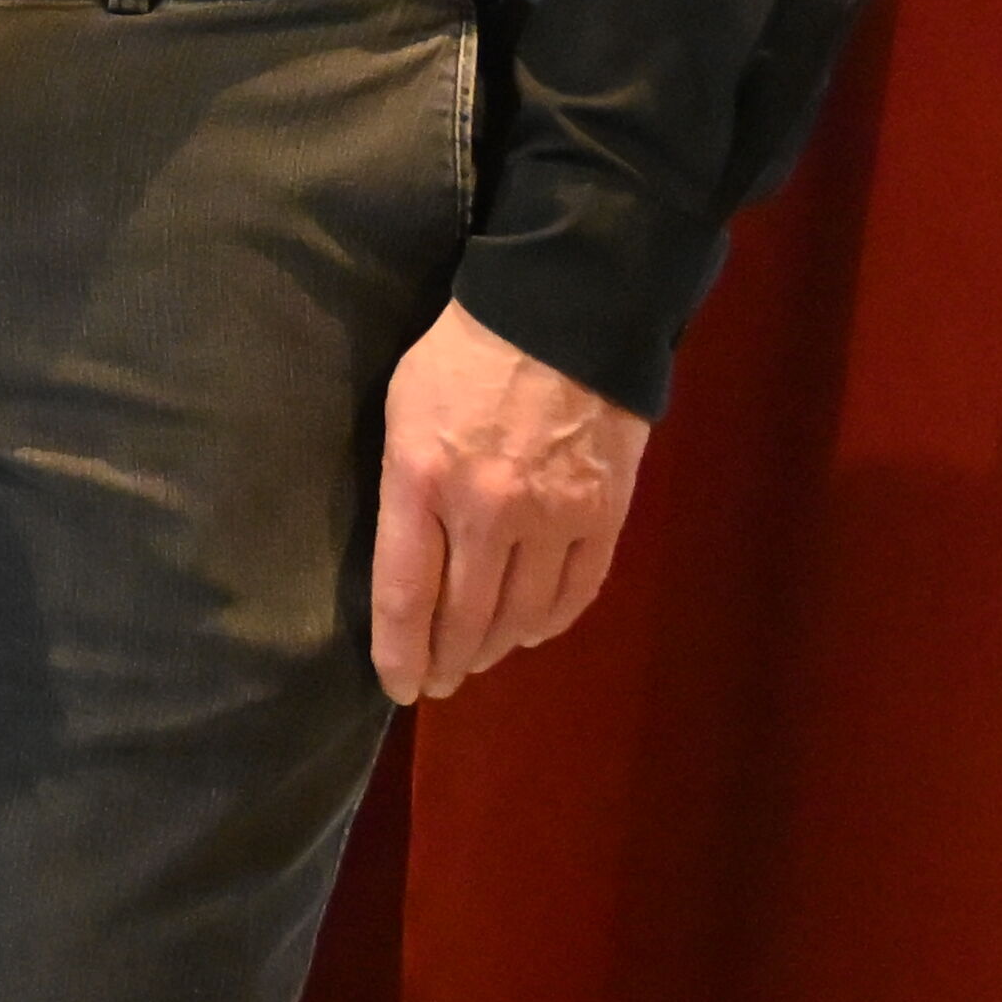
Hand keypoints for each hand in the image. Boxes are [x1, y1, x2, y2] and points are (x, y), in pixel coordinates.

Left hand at [369, 302, 648, 703]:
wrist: (559, 316)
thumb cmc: (459, 357)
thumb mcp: (401, 412)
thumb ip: (403, 490)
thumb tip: (407, 559)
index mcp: (420, 479)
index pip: (405, 594)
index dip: (400, 652)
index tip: (397, 686)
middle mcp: (487, 510)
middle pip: (465, 616)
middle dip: (446, 660)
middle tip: (435, 683)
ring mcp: (553, 516)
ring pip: (521, 613)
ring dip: (495, 646)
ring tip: (476, 659)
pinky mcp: (603, 513)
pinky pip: (576, 590)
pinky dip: (550, 620)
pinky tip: (531, 630)